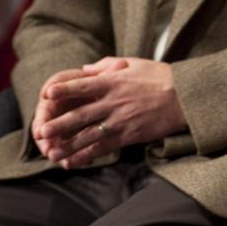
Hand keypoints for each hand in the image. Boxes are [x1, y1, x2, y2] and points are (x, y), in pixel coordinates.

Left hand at [34, 57, 186, 168]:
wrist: (185, 97)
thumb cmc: (161, 77)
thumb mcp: (135, 63)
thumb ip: (107, 65)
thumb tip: (85, 68)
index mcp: (113, 82)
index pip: (82, 85)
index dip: (63, 90)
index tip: (45, 93)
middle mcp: (113, 102)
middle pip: (79, 115)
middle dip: (58, 124)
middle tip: (41, 132)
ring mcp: (120, 121)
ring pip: (88, 135)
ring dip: (67, 145)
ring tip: (50, 152)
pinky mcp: (128, 136)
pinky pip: (103, 147)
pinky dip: (86, 156)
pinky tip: (72, 162)